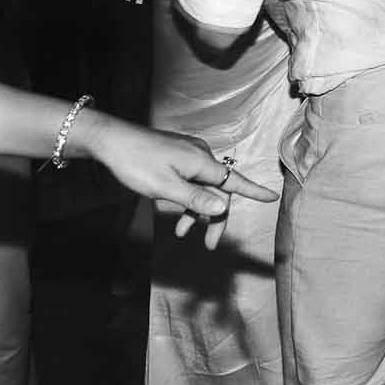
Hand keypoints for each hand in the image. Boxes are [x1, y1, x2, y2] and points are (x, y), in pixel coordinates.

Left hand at [71, 112, 276, 250]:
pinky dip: (187, 196)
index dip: (254, 191)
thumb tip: (223, 208)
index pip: (235, 180)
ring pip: (203, 185)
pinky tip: (172, 207)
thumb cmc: (137, 163)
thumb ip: (195, 199)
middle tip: (210, 244)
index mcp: (202, 162)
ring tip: (182, 231)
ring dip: (197, 209)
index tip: (272, 197)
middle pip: (218, 189)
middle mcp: (201, 155)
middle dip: (215, 217)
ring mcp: (189, 153)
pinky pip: (192, 178)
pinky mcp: (177, 154)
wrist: (112, 140)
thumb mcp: (165, 187)